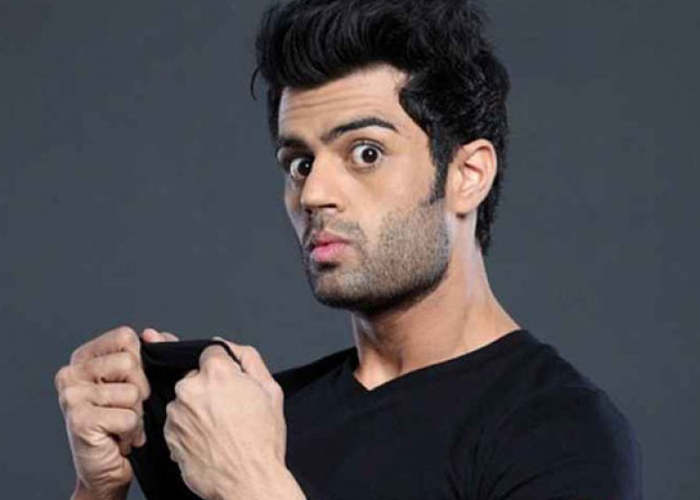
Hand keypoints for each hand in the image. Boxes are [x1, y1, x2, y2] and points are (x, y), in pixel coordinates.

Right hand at [54, 326, 178, 498]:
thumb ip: (150, 353)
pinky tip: (118, 438)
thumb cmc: (124, 421)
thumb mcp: (139, 381)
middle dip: (141, 390)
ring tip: (121, 424)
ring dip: (137, 413)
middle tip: (126, 408)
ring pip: (133, 391)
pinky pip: (129, 416)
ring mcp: (71, 396)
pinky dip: (132, 431)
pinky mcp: (79, 420)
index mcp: (84, 357)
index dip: (141, 360)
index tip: (131, 382)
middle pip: (131, 362)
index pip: (125, 337)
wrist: (107, 468)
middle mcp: (71, 373)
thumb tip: (152, 333)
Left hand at [164, 337, 289, 499]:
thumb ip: (249, 359)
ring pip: (186, 399)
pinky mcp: (168, 435)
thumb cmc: (261, 440)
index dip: (224, 368)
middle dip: (209, 387)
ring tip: (219, 428)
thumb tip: (230, 348)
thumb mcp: (271, 390)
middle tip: (228, 409)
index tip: (230, 383)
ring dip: (198, 408)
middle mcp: (190, 388)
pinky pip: (177, 422)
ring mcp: (176, 413)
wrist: (248, 481)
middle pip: (195, 376)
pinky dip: (190, 427)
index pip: (211, 352)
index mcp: (216, 373)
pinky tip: (209, 439)